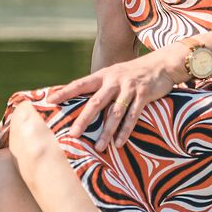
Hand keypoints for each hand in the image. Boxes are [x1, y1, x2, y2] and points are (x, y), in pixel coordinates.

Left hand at [50, 48, 183, 151]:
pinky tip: (119, 142)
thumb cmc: (134, 73)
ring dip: (107, 131)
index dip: (65, 92)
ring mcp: (129, 88)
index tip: (50, 100)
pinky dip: (126, 130)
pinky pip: (133, 115)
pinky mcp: (143, 95)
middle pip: (96, 102)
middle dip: (84, 120)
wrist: (161, 64)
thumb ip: (101, 87)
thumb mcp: (115, 75)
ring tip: (98, 147)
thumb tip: (83, 102)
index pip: (80, 84)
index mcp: (104, 75)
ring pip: (115, 112)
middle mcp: (114, 81)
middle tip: (73, 134)